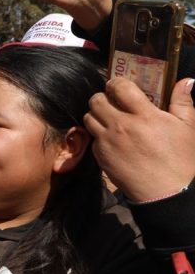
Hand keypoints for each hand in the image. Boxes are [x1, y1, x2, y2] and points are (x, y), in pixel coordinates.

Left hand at [84, 78, 194, 202]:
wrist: (166, 192)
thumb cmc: (180, 159)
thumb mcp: (188, 127)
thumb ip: (183, 101)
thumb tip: (186, 80)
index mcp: (144, 115)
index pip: (119, 87)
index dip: (116, 83)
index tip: (119, 86)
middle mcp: (122, 126)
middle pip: (96, 100)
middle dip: (103, 97)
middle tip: (112, 101)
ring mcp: (108, 142)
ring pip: (88, 118)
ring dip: (97, 114)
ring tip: (109, 118)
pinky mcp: (101, 156)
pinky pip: (92, 138)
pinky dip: (99, 135)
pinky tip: (112, 138)